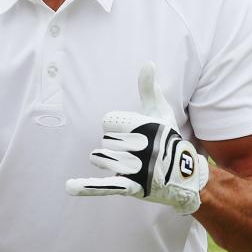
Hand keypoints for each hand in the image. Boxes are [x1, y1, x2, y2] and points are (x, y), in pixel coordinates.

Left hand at [66, 61, 208, 214]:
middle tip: (137, 152)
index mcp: (143, 126)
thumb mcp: (161, 112)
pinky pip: (105, 185)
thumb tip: (148, 63)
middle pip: (104, 141)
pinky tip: (69, 187)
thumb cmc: (167, 139)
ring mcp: (135, 168)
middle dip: (115, 146)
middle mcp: (140, 146)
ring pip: (100, 158)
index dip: (117, 127)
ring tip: (130, 164)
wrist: (182, 175)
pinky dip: (87, 188)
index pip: (107, 122)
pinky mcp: (131, 186)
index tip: (134, 133)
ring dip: (109, 161)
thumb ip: (149, 89)